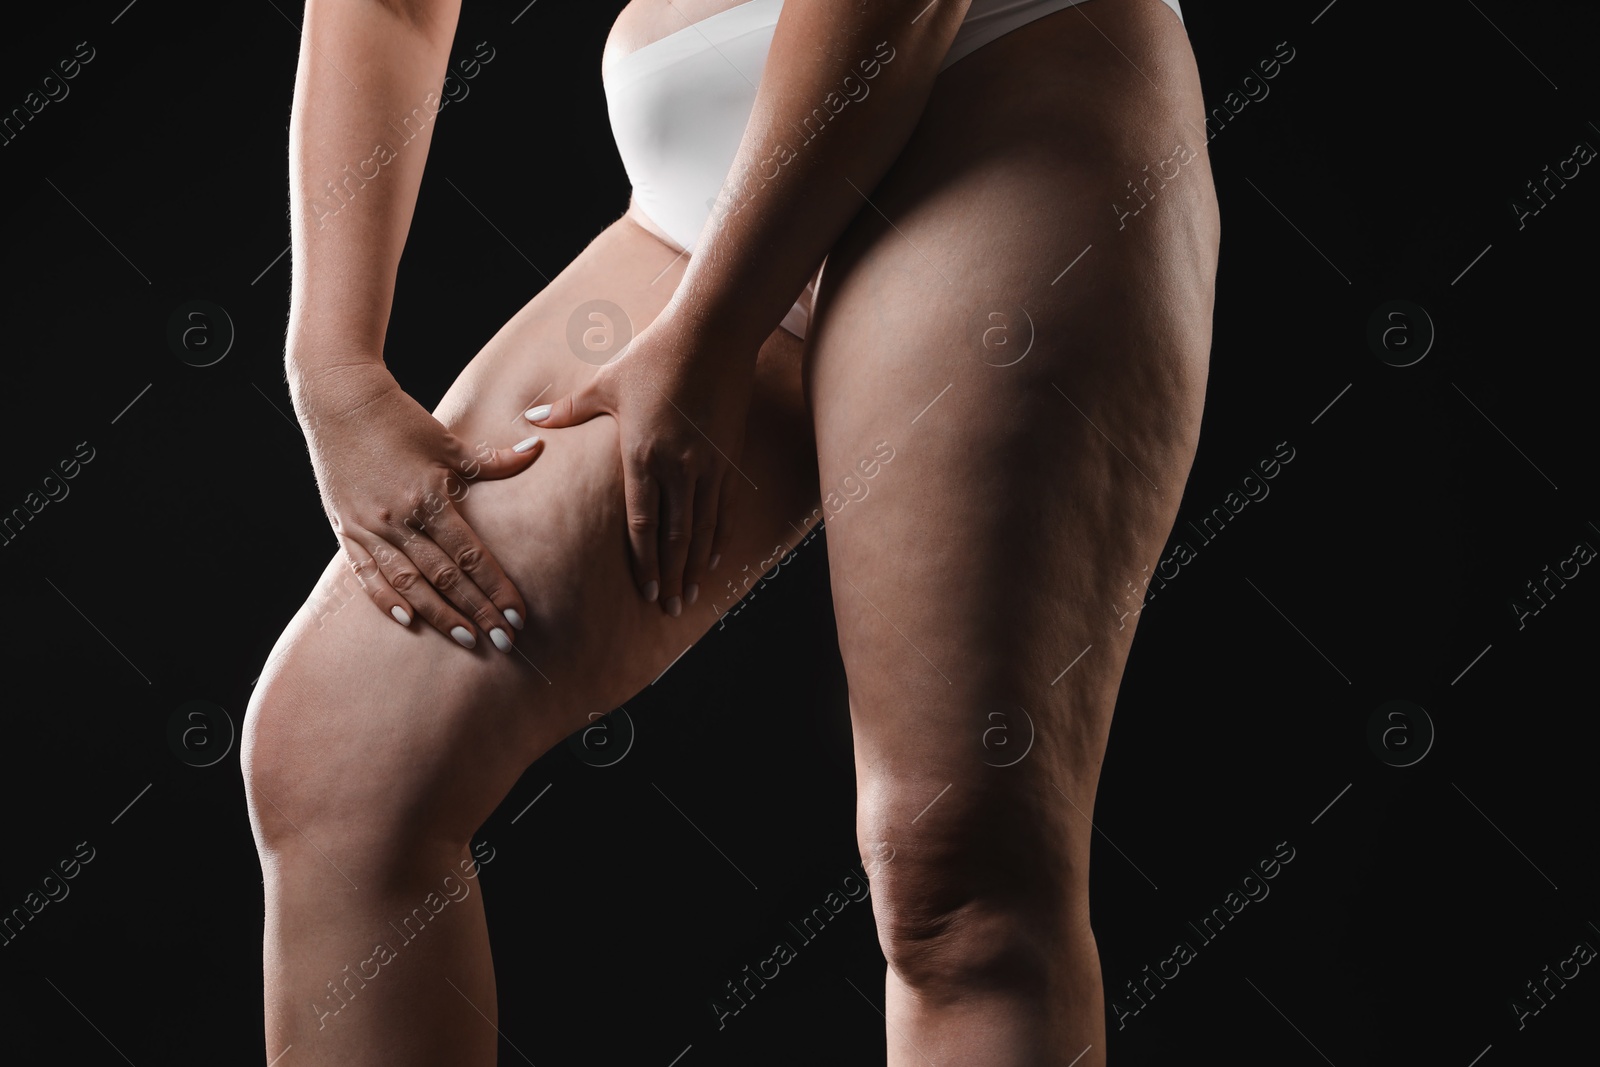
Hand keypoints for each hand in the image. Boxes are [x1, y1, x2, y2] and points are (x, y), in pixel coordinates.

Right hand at [292, 359, 543, 649]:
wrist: (340, 401)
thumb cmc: (400, 419)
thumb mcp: (449, 440)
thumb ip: (494, 459)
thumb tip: (537, 449)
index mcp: (428, 497)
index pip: (470, 556)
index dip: (495, 589)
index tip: (517, 616)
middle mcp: (398, 519)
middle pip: (445, 577)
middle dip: (477, 612)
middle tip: (503, 642)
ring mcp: (369, 527)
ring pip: (408, 583)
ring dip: (439, 615)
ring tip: (467, 639)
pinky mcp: (346, 528)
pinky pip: (366, 573)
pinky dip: (387, 599)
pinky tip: (409, 621)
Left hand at [526, 311, 756, 615]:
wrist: (712, 333)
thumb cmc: (654, 354)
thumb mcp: (606, 383)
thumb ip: (569, 410)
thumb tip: (530, 420)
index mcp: (641, 455)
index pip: (642, 523)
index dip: (644, 562)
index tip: (645, 592)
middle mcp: (677, 467)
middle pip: (675, 537)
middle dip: (670, 576)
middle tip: (668, 607)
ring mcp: (707, 464)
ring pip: (702, 528)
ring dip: (696, 565)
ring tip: (691, 593)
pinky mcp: (728, 456)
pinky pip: (724, 506)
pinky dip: (719, 535)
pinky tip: (714, 556)